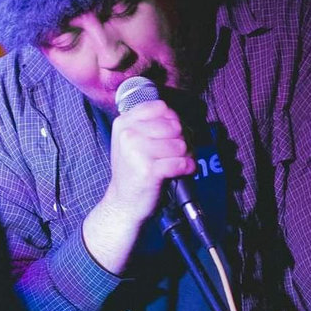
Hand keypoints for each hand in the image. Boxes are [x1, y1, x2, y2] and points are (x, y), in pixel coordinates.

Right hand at [105, 97, 194, 226]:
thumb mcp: (132, 141)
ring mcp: (136, 152)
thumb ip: (151, 124)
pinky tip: (181, 172)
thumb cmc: (133, 171)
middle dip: (182, 140)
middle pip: (174, 125)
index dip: (173, 120)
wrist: (123, 203)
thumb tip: (180, 119)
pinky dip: (187, 168)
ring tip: (176, 163)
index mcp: (124, 123)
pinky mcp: (148, 171)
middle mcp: (128, 134)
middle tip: (176, 152)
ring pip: (180, 145)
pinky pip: (181, 163)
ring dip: (185, 156)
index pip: (161, 107)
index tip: (171, 134)